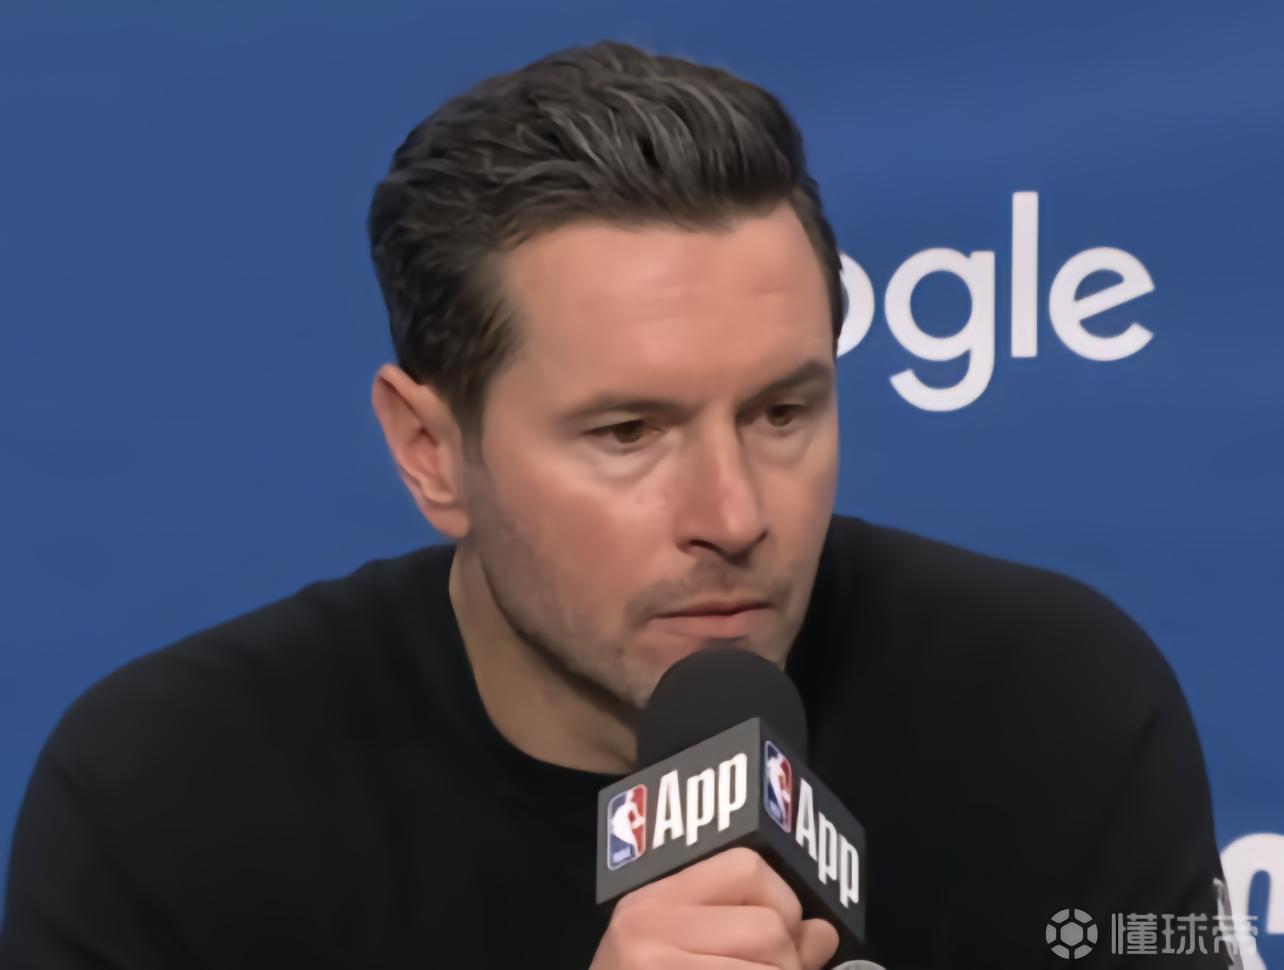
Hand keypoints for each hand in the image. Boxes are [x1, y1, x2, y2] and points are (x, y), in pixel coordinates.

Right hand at [589, 846, 840, 968]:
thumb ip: (753, 938)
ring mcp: (656, 966)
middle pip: (770, 927)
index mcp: (651, 901)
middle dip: (788, 966)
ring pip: (774, 968)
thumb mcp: (682, 958)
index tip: (782, 940)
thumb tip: (823, 932)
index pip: (746, 867)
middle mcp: (647, 927)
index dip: (782, 902)